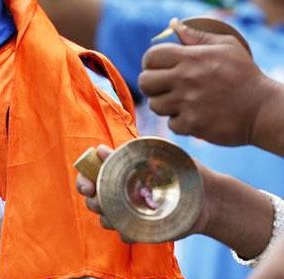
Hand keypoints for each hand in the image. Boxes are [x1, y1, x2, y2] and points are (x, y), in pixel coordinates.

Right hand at [75, 144, 211, 241]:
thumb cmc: (186, 170)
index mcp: (122, 171)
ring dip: (107, 219)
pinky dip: (126, 234)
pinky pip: (124, 235)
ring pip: (105, 219)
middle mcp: (122, 191)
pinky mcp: (141, 228)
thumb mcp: (161, 156)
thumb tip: (99, 150)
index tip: (88, 187)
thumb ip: (130, 154)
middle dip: (94, 203)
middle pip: (93, 199)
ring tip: (121, 217)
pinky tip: (135, 231)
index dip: (84, 181)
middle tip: (103, 203)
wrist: (211, 198)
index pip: (91, 174)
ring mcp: (130, 211)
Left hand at [138, 21, 270, 145]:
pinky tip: (195, 115)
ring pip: (155, 105)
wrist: (262, 109)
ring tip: (184, 102)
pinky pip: (171, 124)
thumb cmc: (244, 75)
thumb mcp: (226, 47)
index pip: (151, 57)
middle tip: (164, 88)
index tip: (157, 69)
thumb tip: (175, 25)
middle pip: (145, 82)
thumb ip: (197, 36)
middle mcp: (186, 79)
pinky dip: (181, 122)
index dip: (150, 63)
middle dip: (151, 85)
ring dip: (166, 105)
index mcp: (191, 57)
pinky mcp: (191, 124)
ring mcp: (187, 103)